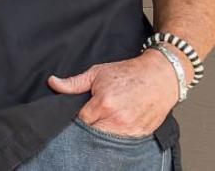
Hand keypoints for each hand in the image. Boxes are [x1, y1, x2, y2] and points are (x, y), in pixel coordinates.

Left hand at [49, 53, 180, 138]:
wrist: (161, 76)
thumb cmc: (129, 73)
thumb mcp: (98, 73)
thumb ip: (74, 83)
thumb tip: (52, 83)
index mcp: (104, 104)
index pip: (80, 121)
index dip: (78, 117)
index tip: (82, 111)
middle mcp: (117, 119)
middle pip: (91, 133)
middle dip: (89, 125)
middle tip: (94, 115)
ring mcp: (130, 128)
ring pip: (106, 139)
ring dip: (102, 131)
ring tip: (107, 118)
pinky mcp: (140, 133)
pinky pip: (122, 141)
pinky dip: (117, 134)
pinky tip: (118, 123)